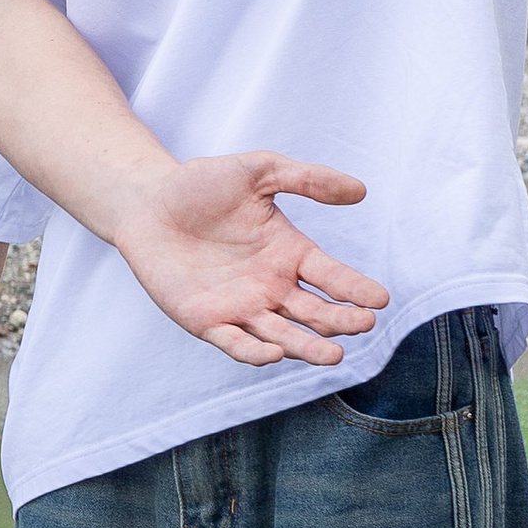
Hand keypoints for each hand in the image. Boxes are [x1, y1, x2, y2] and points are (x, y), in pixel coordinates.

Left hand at [112, 154, 388, 365]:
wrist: (146, 201)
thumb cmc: (202, 184)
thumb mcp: (259, 171)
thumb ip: (306, 179)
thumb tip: (360, 190)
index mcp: (289, 253)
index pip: (332, 277)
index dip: (356, 289)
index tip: (380, 298)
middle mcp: (271, 286)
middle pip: (315, 312)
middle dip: (341, 321)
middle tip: (365, 324)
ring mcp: (240, 307)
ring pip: (283, 335)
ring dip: (307, 347)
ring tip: (334, 356)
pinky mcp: (206, 321)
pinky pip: (235, 343)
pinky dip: (254, 352)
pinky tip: (273, 353)